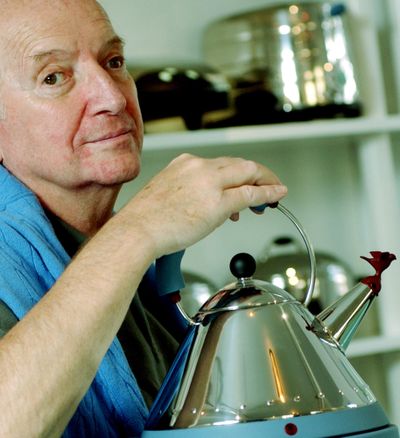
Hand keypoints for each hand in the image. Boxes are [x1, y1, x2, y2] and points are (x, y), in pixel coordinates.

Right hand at [124, 154, 286, 257]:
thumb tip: (207, 200)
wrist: (136, 231)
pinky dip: (267, 193)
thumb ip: (190, 191)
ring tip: (270, 195)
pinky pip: (250, 194)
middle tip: (267, 186)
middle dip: (257, 174)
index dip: (239, 172)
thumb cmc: (145, 219)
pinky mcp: (217, 202)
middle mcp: (198, 167)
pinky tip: (276, 196)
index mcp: (184, 163)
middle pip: (238, 164)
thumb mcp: (167, 193)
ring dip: (263, 182)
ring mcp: (209, 183)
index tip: (246, 180)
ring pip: (247, 173)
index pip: (221, 163)